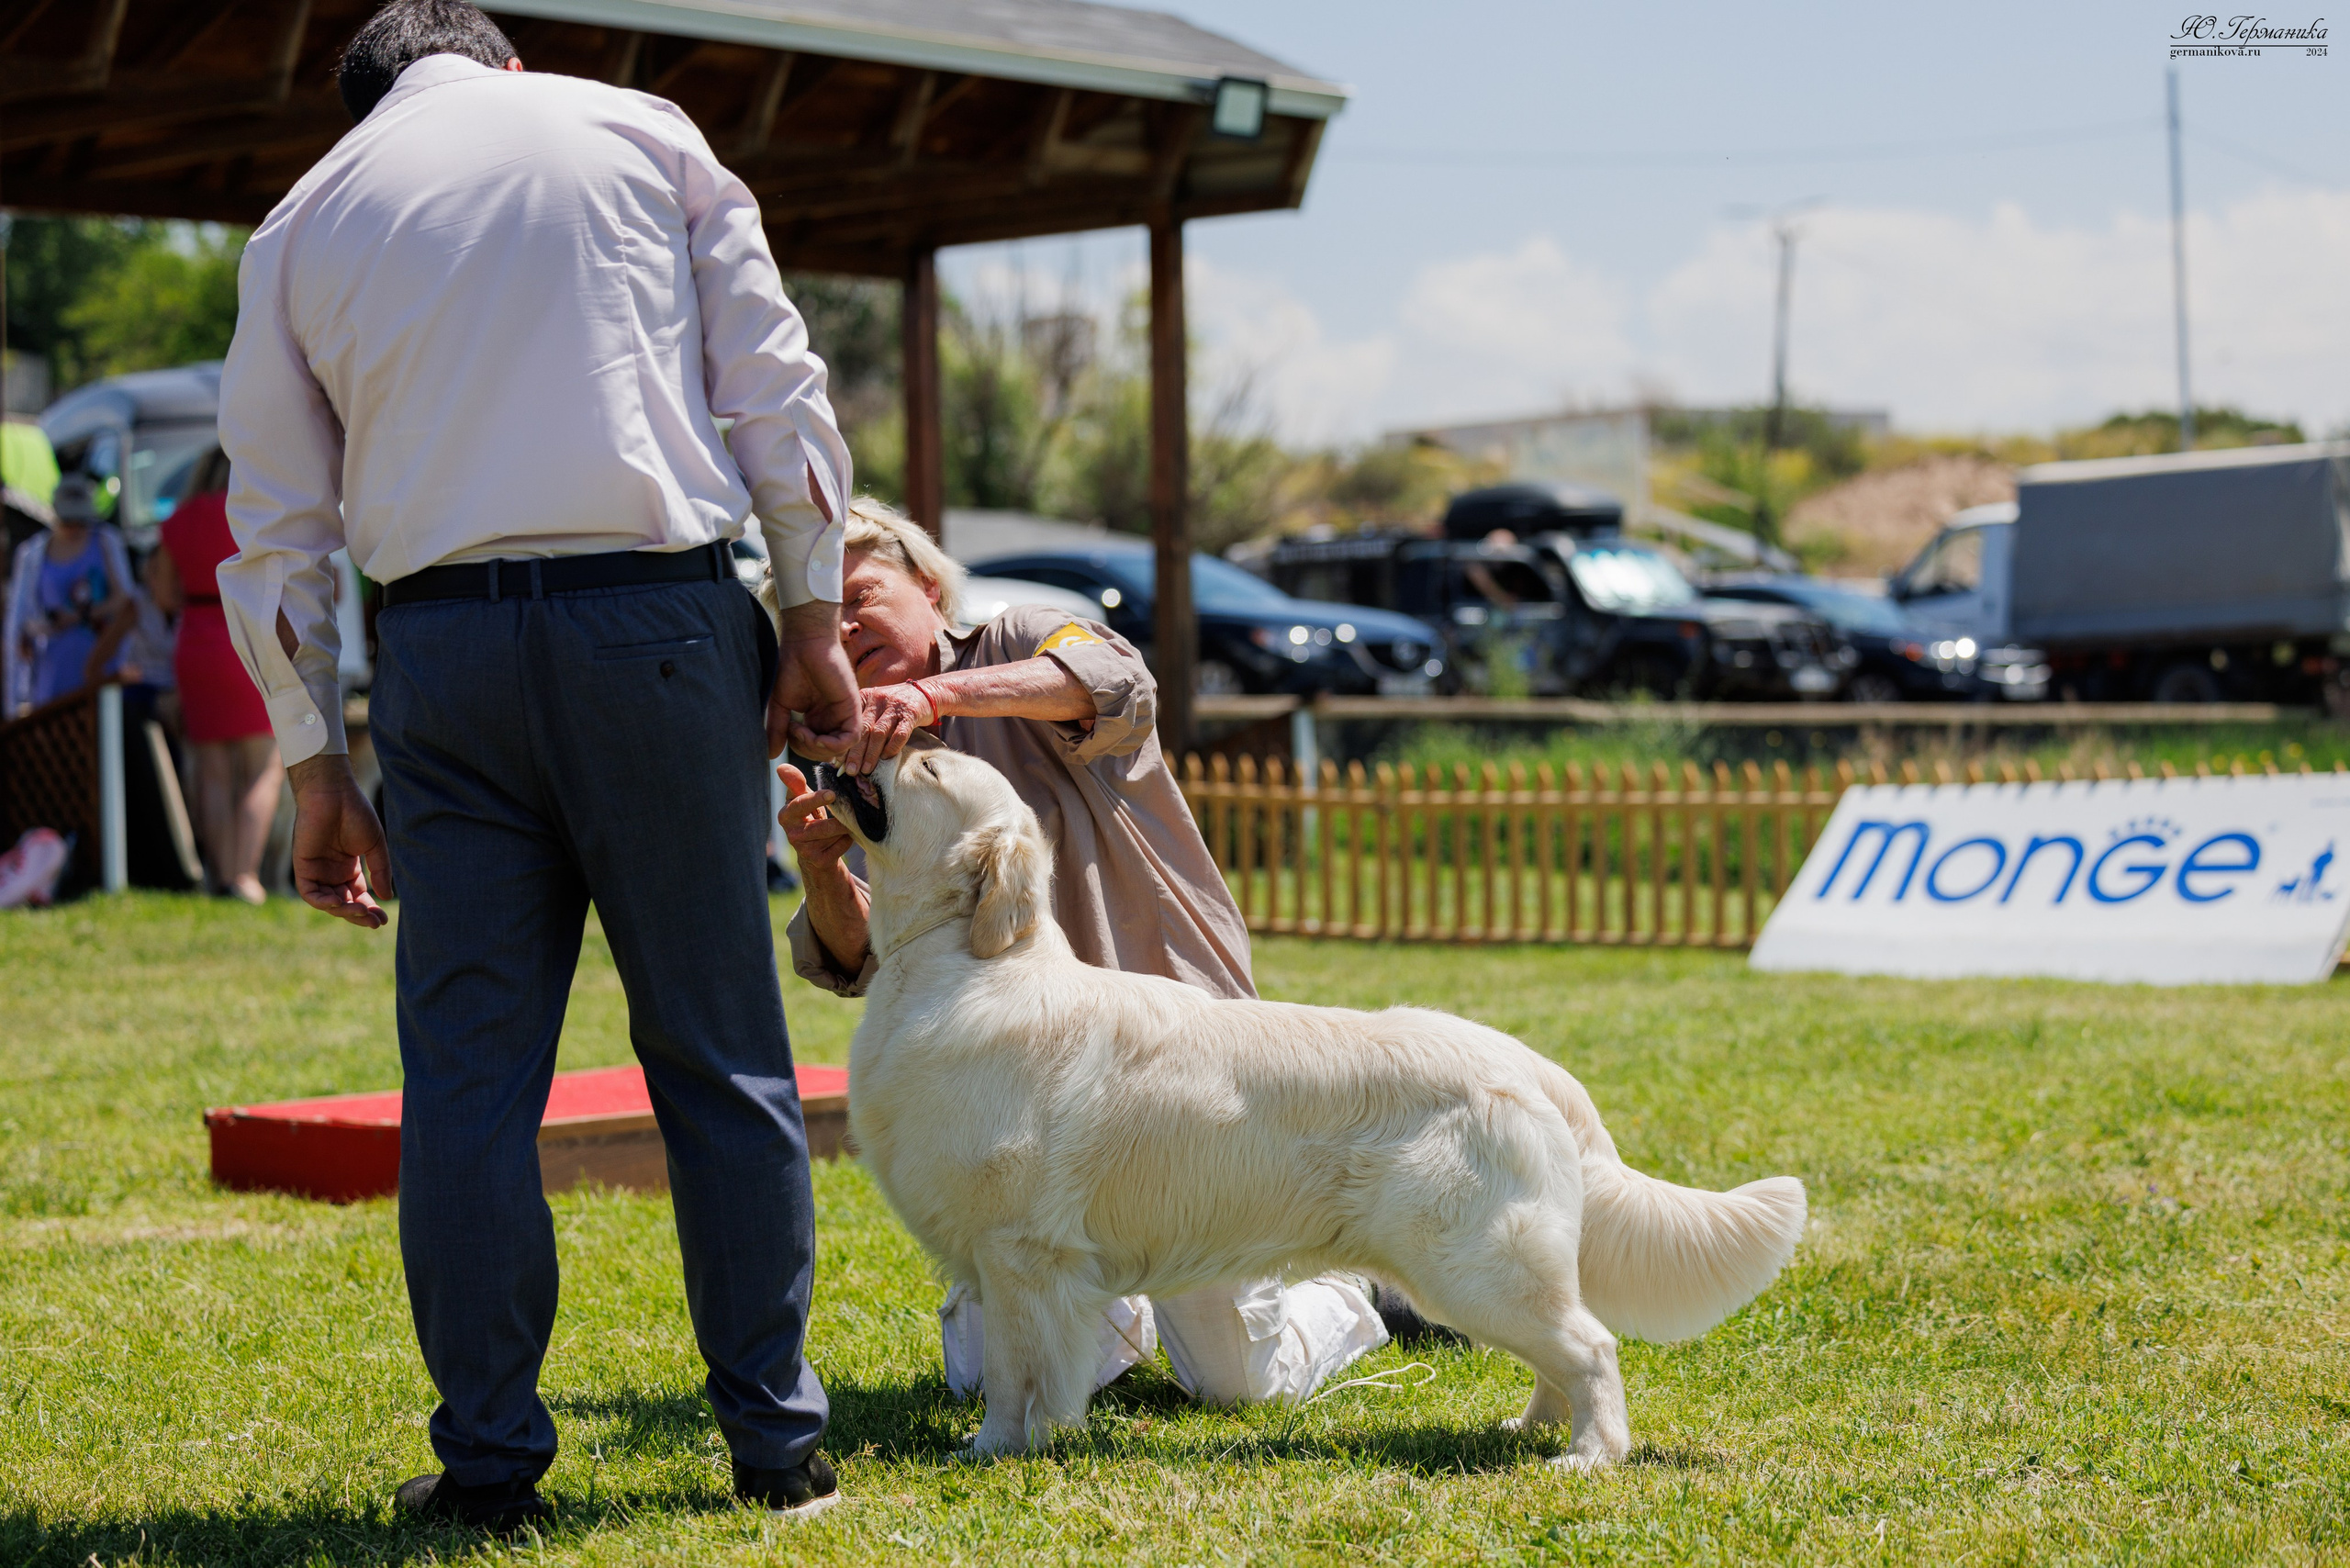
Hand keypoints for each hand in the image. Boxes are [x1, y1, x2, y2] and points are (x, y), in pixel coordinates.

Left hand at [286, 754, 390, 928]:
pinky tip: (340, 902)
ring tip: (361, 911)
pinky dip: (323, 902)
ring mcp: (317, 871)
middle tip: (375, 922)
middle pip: (344, 904)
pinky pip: (310, 893)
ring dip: (344, 911)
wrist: (334, 794)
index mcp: (349, 869)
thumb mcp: (375, 846)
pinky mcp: (303, 867)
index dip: (370, 910)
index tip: (384, 920)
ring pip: (328, 902)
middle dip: (359, 915)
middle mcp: (332, 873)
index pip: (358, 897)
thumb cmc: (355, 814)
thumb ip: (380, 871)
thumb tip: (386, 897)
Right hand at [769, 600, 859, 760]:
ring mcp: (843, 712)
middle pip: (826, 751)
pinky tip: (816, 736)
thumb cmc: (791, 666)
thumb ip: (778, 729)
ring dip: (817, 748)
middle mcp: (832, 717)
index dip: (799, 747)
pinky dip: (833, 745)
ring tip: (801, 732)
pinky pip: (851, 738)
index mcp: (817, 717)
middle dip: (807, 750)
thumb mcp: (780, 705)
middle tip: (793, 732)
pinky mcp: (852, 707)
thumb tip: (771, 755)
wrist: (805, 643)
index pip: (814, 746)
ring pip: (839, 748)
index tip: (786, 730)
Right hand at [776, 763, 854, 873]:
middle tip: (851, 810)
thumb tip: (781, 767)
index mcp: (786, 815)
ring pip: (834, 834)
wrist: (814, 853)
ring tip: (850, 820)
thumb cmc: (809, 819)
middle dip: (838, 818)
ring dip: (845, 826)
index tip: (832, 794)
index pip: (800, 805)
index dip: (816, 799)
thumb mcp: (802, 800)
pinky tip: (845, 836)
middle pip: (821, 826)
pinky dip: (848, 838)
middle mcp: (792, 834)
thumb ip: (795, 784)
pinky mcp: (819, 861)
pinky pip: (841, 845)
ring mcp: (805, 850)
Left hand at [837, 682, 935, 775]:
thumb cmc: (896, 705)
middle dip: (855, 752)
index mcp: (865, 697)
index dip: (844, 743)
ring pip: (879, 733)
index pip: (851, 723)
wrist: (927, 692)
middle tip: (850, 770)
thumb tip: (845, 752)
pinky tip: (887, 758)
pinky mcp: (911, 713)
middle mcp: (877, 699)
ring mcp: (894, 705)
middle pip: (863, 729)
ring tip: (866, 770)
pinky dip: (892, 747)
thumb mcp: (876, 706)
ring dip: (871, 754)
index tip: (839, 761)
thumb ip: (864, 723)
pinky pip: (899, 734)